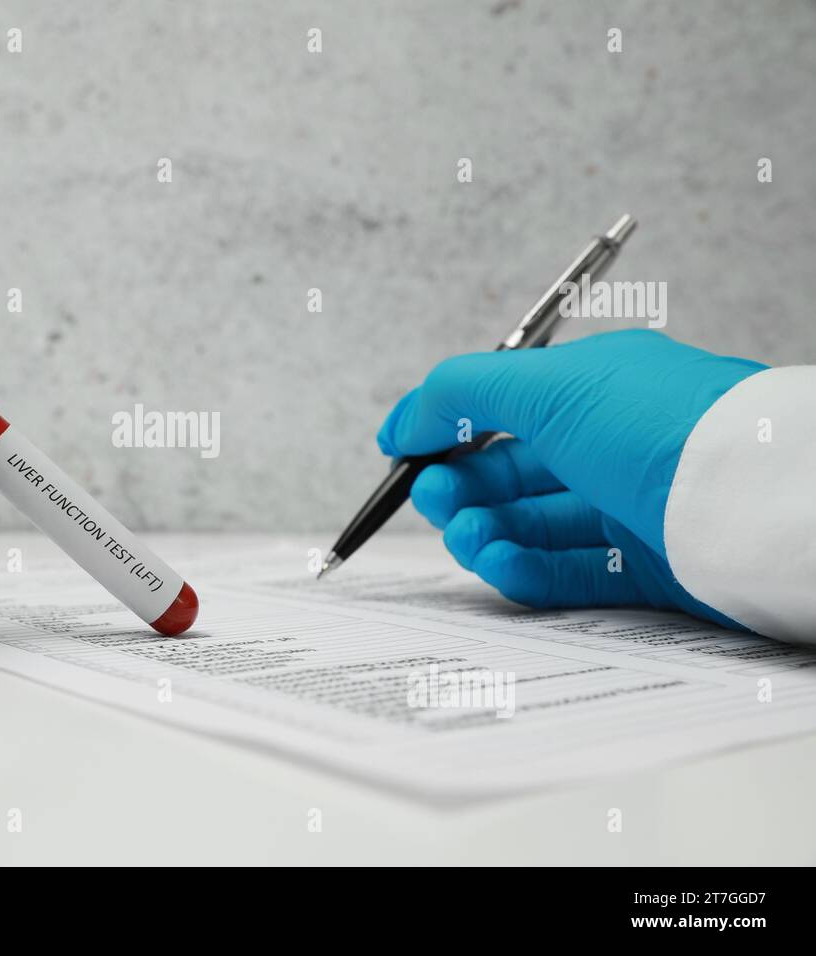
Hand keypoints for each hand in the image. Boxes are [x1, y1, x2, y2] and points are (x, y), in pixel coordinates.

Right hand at [376, 330, 765, 626]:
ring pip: (529, 525)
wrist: (754, 502)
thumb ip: (459, 392)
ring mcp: (626, 509)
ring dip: (481, 531)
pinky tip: (496, 563)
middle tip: (432, 496)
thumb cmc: (663, 425)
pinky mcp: (641, 570)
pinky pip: (564, 573)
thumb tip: (404, 418)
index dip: (445, 427)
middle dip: (458, 484)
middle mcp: (609, 446)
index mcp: (592, 389)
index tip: (399, 449)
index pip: (501, 407)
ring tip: (465, 535)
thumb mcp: (545, 385)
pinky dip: (520, 570)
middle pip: (508, 471)